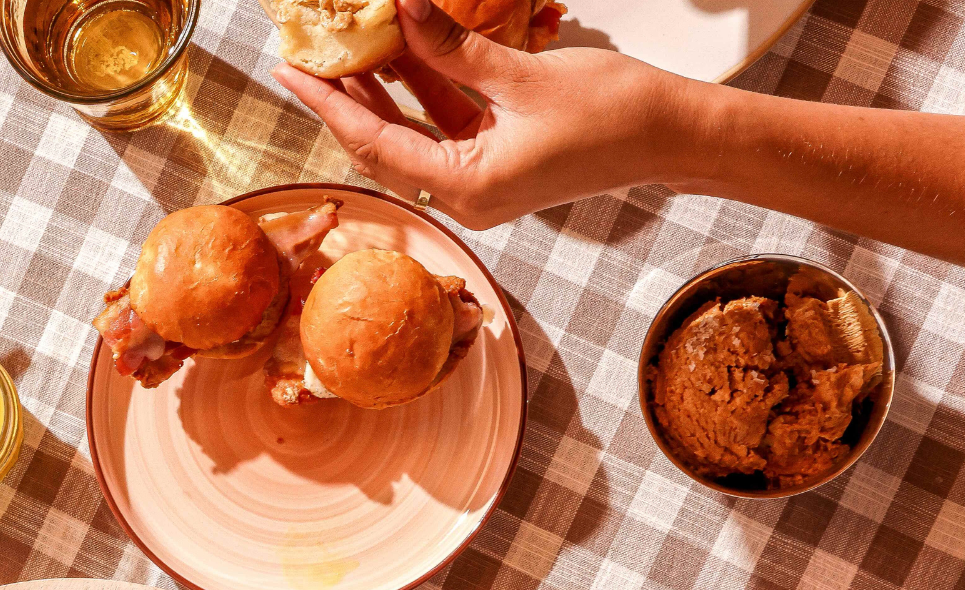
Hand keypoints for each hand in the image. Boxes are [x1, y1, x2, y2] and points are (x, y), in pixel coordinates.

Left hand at [271, 0, 701, 227]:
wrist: (674, 136)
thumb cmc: (613, 113)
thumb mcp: (523, 76)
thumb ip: (454, 49)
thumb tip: (402, 10)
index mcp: (466, 186)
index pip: (374, 142)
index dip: (328, 103)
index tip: (290, 71)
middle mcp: (465, 196)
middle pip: (382, 144)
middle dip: (344, 97)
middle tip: (305, 56)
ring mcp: (479, 183)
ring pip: (410, 134)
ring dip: (380, 92)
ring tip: (342, 50)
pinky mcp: (495, 165)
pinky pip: (441, 129)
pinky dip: (418, 95)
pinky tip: (396, 57)